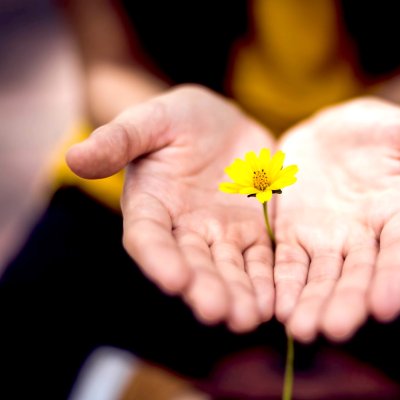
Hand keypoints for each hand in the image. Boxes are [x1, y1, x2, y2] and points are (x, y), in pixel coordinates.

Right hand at [67, 85, 275, 332]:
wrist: (220, 124)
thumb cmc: (176, 119)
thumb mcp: (150, 120)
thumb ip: (118, 139)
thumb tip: (75, 156)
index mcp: (151, 207)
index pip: (149, 238)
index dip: (160, 259)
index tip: (174, 280)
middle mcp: (183, 230)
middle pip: (193, 264)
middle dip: (206, 288)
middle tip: (219, 312)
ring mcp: (221, 235)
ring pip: (230, 269)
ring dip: (239, 294)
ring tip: (250, 317)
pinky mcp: (253, 232)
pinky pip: (261, 259)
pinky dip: (267, 280)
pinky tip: (276, 301)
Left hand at [273, 97, 399, 341]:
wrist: (331, 131)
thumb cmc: (379, 131)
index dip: (396, 278)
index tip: (386, 306)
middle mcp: (365, 238)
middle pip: (358, 275)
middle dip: (347, 302)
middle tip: (334, 329)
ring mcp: (328, 240)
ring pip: (321, 277)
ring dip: (312, 303)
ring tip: (301, 329)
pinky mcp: (294, 236)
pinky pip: (287, 263)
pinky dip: (282, 284)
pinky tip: (275, 307)